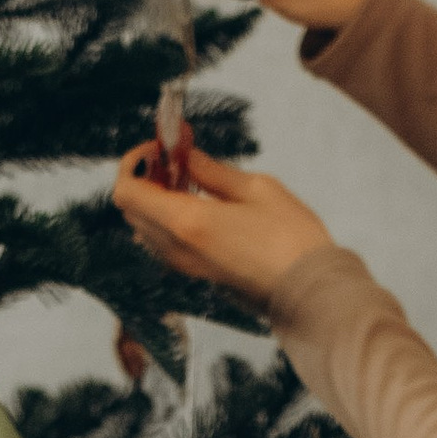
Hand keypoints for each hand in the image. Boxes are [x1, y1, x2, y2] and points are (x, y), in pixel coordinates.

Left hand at [113, 147, 334, 305]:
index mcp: (186, 222)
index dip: (133, 163)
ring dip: (157, 198)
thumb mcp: (256, 188)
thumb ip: (211, 171)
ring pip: (145, 226)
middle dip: (146, 176)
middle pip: (132, 209)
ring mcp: (184, 265)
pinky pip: (165, 242)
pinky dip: (170, 218)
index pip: (127, 192)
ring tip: (191, 178)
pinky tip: (201, 204)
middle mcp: (175, 248)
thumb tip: (185, 157)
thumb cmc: (291, 239)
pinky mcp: (197, 274)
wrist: (309, 290)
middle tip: (177, 157)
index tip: (159, 147)